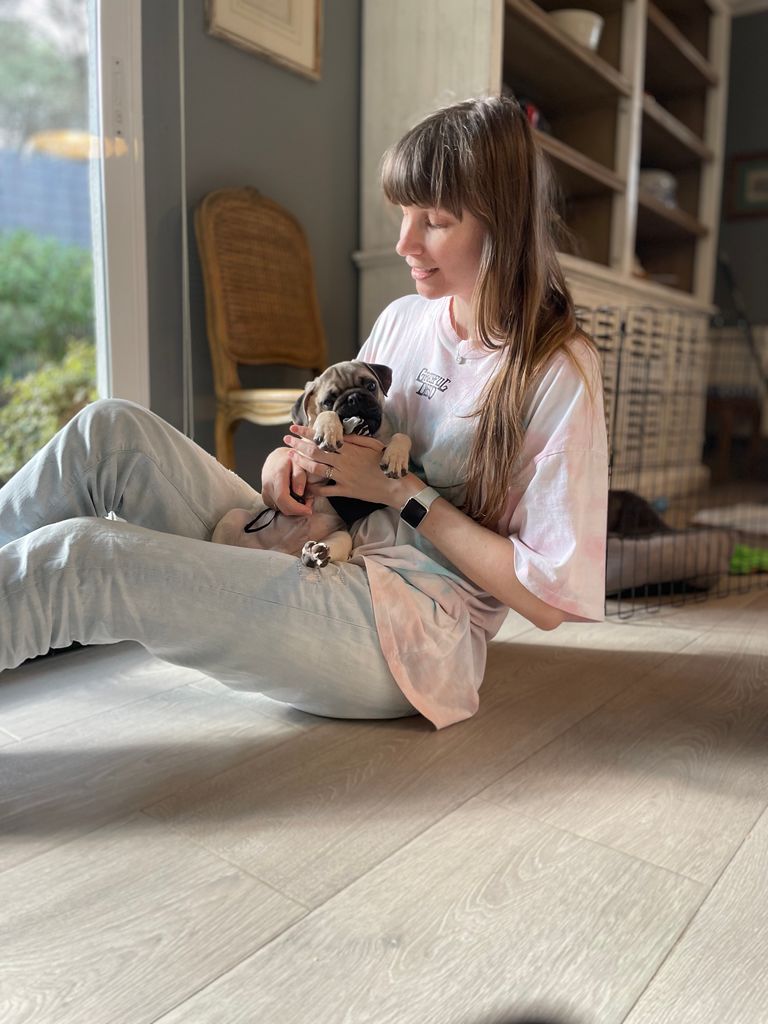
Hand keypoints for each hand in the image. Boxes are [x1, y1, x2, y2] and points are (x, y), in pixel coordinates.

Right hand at [260, 446, 313, 516]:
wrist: (276, 458)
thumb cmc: (290, 459)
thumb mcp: (299, 463)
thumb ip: (300, 476)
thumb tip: (299, 492)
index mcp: (277, 476)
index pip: (283, 498)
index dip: (296, 508)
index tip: (309, 510)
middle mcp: (268, 485)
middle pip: (282, 507)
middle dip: (298, 510)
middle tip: (309, 502)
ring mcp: (265, 491)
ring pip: (280, 509)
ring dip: (293, 508)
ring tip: (302, 497)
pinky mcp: (265, 497)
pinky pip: (277, 507)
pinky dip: (287, 506)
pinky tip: (294, 497)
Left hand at [283, 425, 412, 506]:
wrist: (395, 485)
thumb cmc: (386, 462)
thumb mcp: (373, 444)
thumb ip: (355, 439)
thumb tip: (339, 433)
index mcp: (350, 449)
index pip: (323, 438)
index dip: (306, 433)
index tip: (294, 428)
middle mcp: (343, 462)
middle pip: (315, 452)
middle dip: (298, 445)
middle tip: (287, 440)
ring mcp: (343, 477)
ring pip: (316, 469)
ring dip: (301, 462)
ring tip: (291, 457)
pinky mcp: (345, 491)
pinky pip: (326, 491)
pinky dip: (314, 488)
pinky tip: (304, 485)